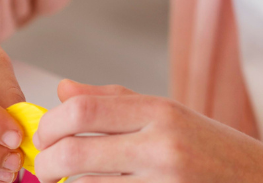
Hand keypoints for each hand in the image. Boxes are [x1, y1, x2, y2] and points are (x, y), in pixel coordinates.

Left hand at [33, 80, 262, 182]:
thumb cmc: (217, 149)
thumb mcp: (172, 114)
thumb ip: (116, 101)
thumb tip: (64, 89)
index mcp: (162, 111)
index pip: (86, 109)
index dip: (52, 122)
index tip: (46, 134)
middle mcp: (161, 145)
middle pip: (76, 151)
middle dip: (48, 162)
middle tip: (46, 166)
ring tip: (76, 179)